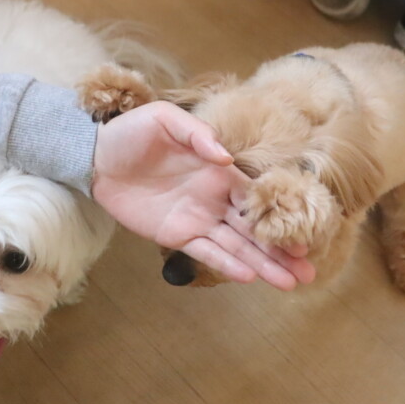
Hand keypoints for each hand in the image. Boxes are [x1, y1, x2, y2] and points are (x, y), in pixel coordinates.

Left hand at [91, 101, 315, 289]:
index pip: (256, 198)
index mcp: (220, 171)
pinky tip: (248, 277)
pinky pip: (206, 252)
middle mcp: (216, 198)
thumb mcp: (165, 119)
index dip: (279, 216)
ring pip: (237, 246)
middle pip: (255, 229)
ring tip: (289, 284)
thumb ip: (198, 135)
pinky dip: (226, 264)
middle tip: (308, 272)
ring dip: (262, 265)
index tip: (302, 233)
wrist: (96, 156)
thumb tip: (226, 158)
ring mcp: (198, 219)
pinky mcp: (176, 234)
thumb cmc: (133, 132)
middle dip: (281, 251)